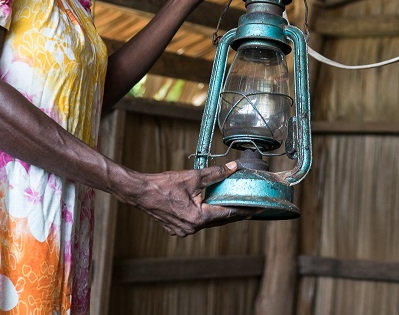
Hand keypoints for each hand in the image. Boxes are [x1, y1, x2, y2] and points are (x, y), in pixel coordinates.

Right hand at [129, 162, 254, 236]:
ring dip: (220, 213)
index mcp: (198, 218)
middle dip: (235, 212)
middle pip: (220, 220)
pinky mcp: (177, 228)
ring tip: (235, 205)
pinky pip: (197, 222)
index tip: (258, 208)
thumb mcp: (193, 177)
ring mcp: (183, 230)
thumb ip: (215, 174)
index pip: (228, 214)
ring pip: (209, 221)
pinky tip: (212, 206)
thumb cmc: (164, 185)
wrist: (140, 192)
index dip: (244, 210)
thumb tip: (233, 168)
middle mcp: (192, 228)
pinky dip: (206, 214)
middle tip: (252, 206)